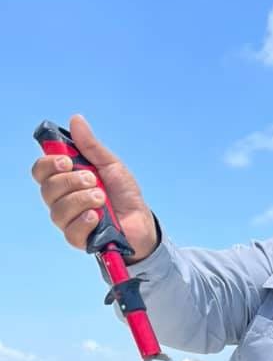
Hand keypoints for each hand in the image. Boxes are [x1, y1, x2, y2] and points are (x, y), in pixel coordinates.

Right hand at [31, 114, 157, 263]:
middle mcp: (63, 201)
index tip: (67, 161)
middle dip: (71, 181)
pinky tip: (97, 217)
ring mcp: (70, 221)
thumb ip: (92, 147)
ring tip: (101, 198)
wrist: (142, 222)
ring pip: (58, 210)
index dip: (48, 164)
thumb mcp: (111, 165)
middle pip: (48, 189)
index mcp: (66, 180)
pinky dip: (84, 221)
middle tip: (93, 180)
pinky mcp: (80, 240)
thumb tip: (76, 120)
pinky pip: (71, 231)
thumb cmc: (124, 194)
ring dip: (81, 200)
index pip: (41, 171)